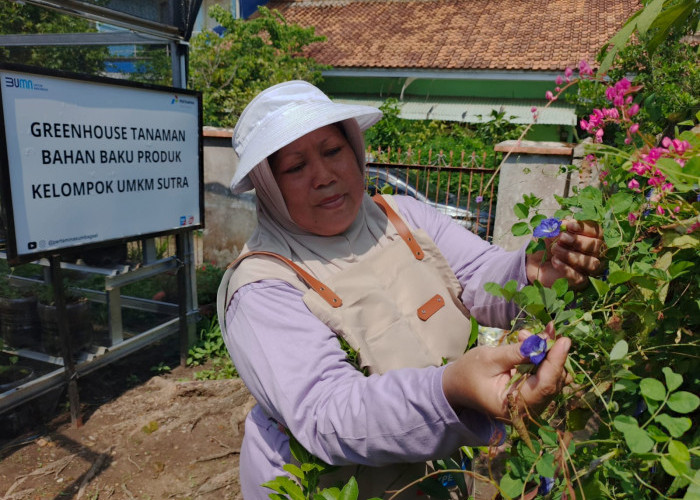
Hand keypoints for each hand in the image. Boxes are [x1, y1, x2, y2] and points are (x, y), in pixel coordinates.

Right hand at [442, 322, 570, 419]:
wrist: (456, 386)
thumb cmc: (468, 373)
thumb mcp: (490, 359)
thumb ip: (517, 353)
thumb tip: (543, 341)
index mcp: (513, 406)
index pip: (544, 386)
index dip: (556, 362)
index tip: (563, 341)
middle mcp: (527, 410)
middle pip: (553, 382)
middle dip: (553, 355)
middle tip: (548, 330)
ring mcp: (530, 404)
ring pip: (552, 379)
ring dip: (548, 356)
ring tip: (531, 336)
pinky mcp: (530, 396)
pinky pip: (545, 378)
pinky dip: (542, 360)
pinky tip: (531, 344)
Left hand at [526, 219, 603, 288]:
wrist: (535, 264)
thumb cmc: (548, 246)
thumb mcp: (550, 233)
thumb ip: (558, 227)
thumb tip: (564, 222)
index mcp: (590, 239)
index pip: (597, 232)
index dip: (585, 227)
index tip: (569, 225)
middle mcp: (593, 255)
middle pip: (597, 246)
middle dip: (578, 241)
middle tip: (561, 238)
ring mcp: (588, 270)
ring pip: (592, 263)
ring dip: (572, 255)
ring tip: (555, 249)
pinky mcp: (579, 283)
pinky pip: (579, 278)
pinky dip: (566, 268)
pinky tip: (554, 261)